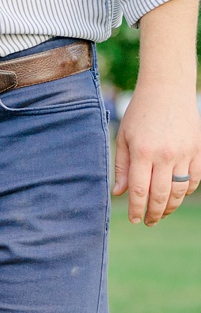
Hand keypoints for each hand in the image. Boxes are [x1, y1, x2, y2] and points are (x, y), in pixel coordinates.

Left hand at [114, 82, 200, 224]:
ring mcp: (184, 153)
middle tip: (148, 222)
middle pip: (161, 195)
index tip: (133, 219)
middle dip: (154, 213)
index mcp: (142, 152)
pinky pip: (195, 178)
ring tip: (162, 213)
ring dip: (171, 206)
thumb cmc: (140, 113)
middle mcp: (165, 155)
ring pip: (180, 190)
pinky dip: (187, 191)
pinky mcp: (198, 150)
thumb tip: (118, 193)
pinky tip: (177, 196)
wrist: (168, 90)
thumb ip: (122, 166)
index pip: (139, 190)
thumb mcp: (124, 137)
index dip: (136, 209)